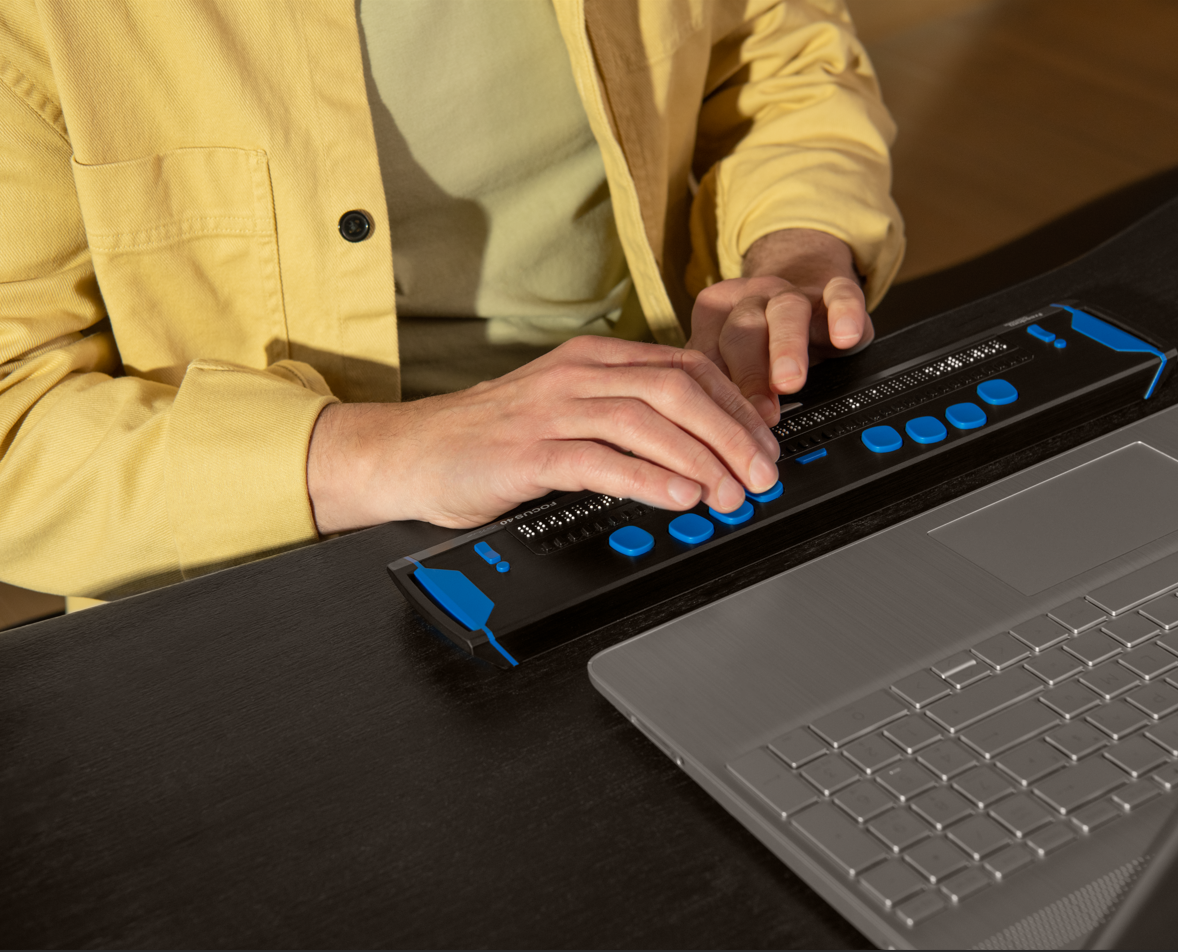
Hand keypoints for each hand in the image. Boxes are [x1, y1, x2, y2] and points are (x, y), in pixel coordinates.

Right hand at [306, 336, 781, 532]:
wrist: (411, 454)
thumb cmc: (492, 439)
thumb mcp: (568, 412)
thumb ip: (628, 417)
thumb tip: (702, 444)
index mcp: (593, 360)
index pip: (685, 368)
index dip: (736, 405)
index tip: (766, 440)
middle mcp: (577, 375)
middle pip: (677, 389)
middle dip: (731, 433)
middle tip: (762, 473)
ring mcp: (551, 410)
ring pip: (647, 420)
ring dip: (701, 458)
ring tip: (731, 493)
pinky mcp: (527, 452)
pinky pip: (600, 459)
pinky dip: (647, 478)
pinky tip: (679, 496)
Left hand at [687, 228, 871, 426]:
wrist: (808, 305)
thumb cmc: (762, 343)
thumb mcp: (730, 364)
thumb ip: (719, 387)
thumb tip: (716, 429)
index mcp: (716, 315)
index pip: (708, 351)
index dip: (716, 388)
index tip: (726, 419)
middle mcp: (751, 300)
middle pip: (743, 329)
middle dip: (750, 373)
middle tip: (761, 410)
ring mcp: (793, 292)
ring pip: (787, 310)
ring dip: (787, 347)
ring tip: (790, 382)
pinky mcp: (833, 291)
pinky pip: (840, 294)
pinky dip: (843, 313)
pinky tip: (845, 337)